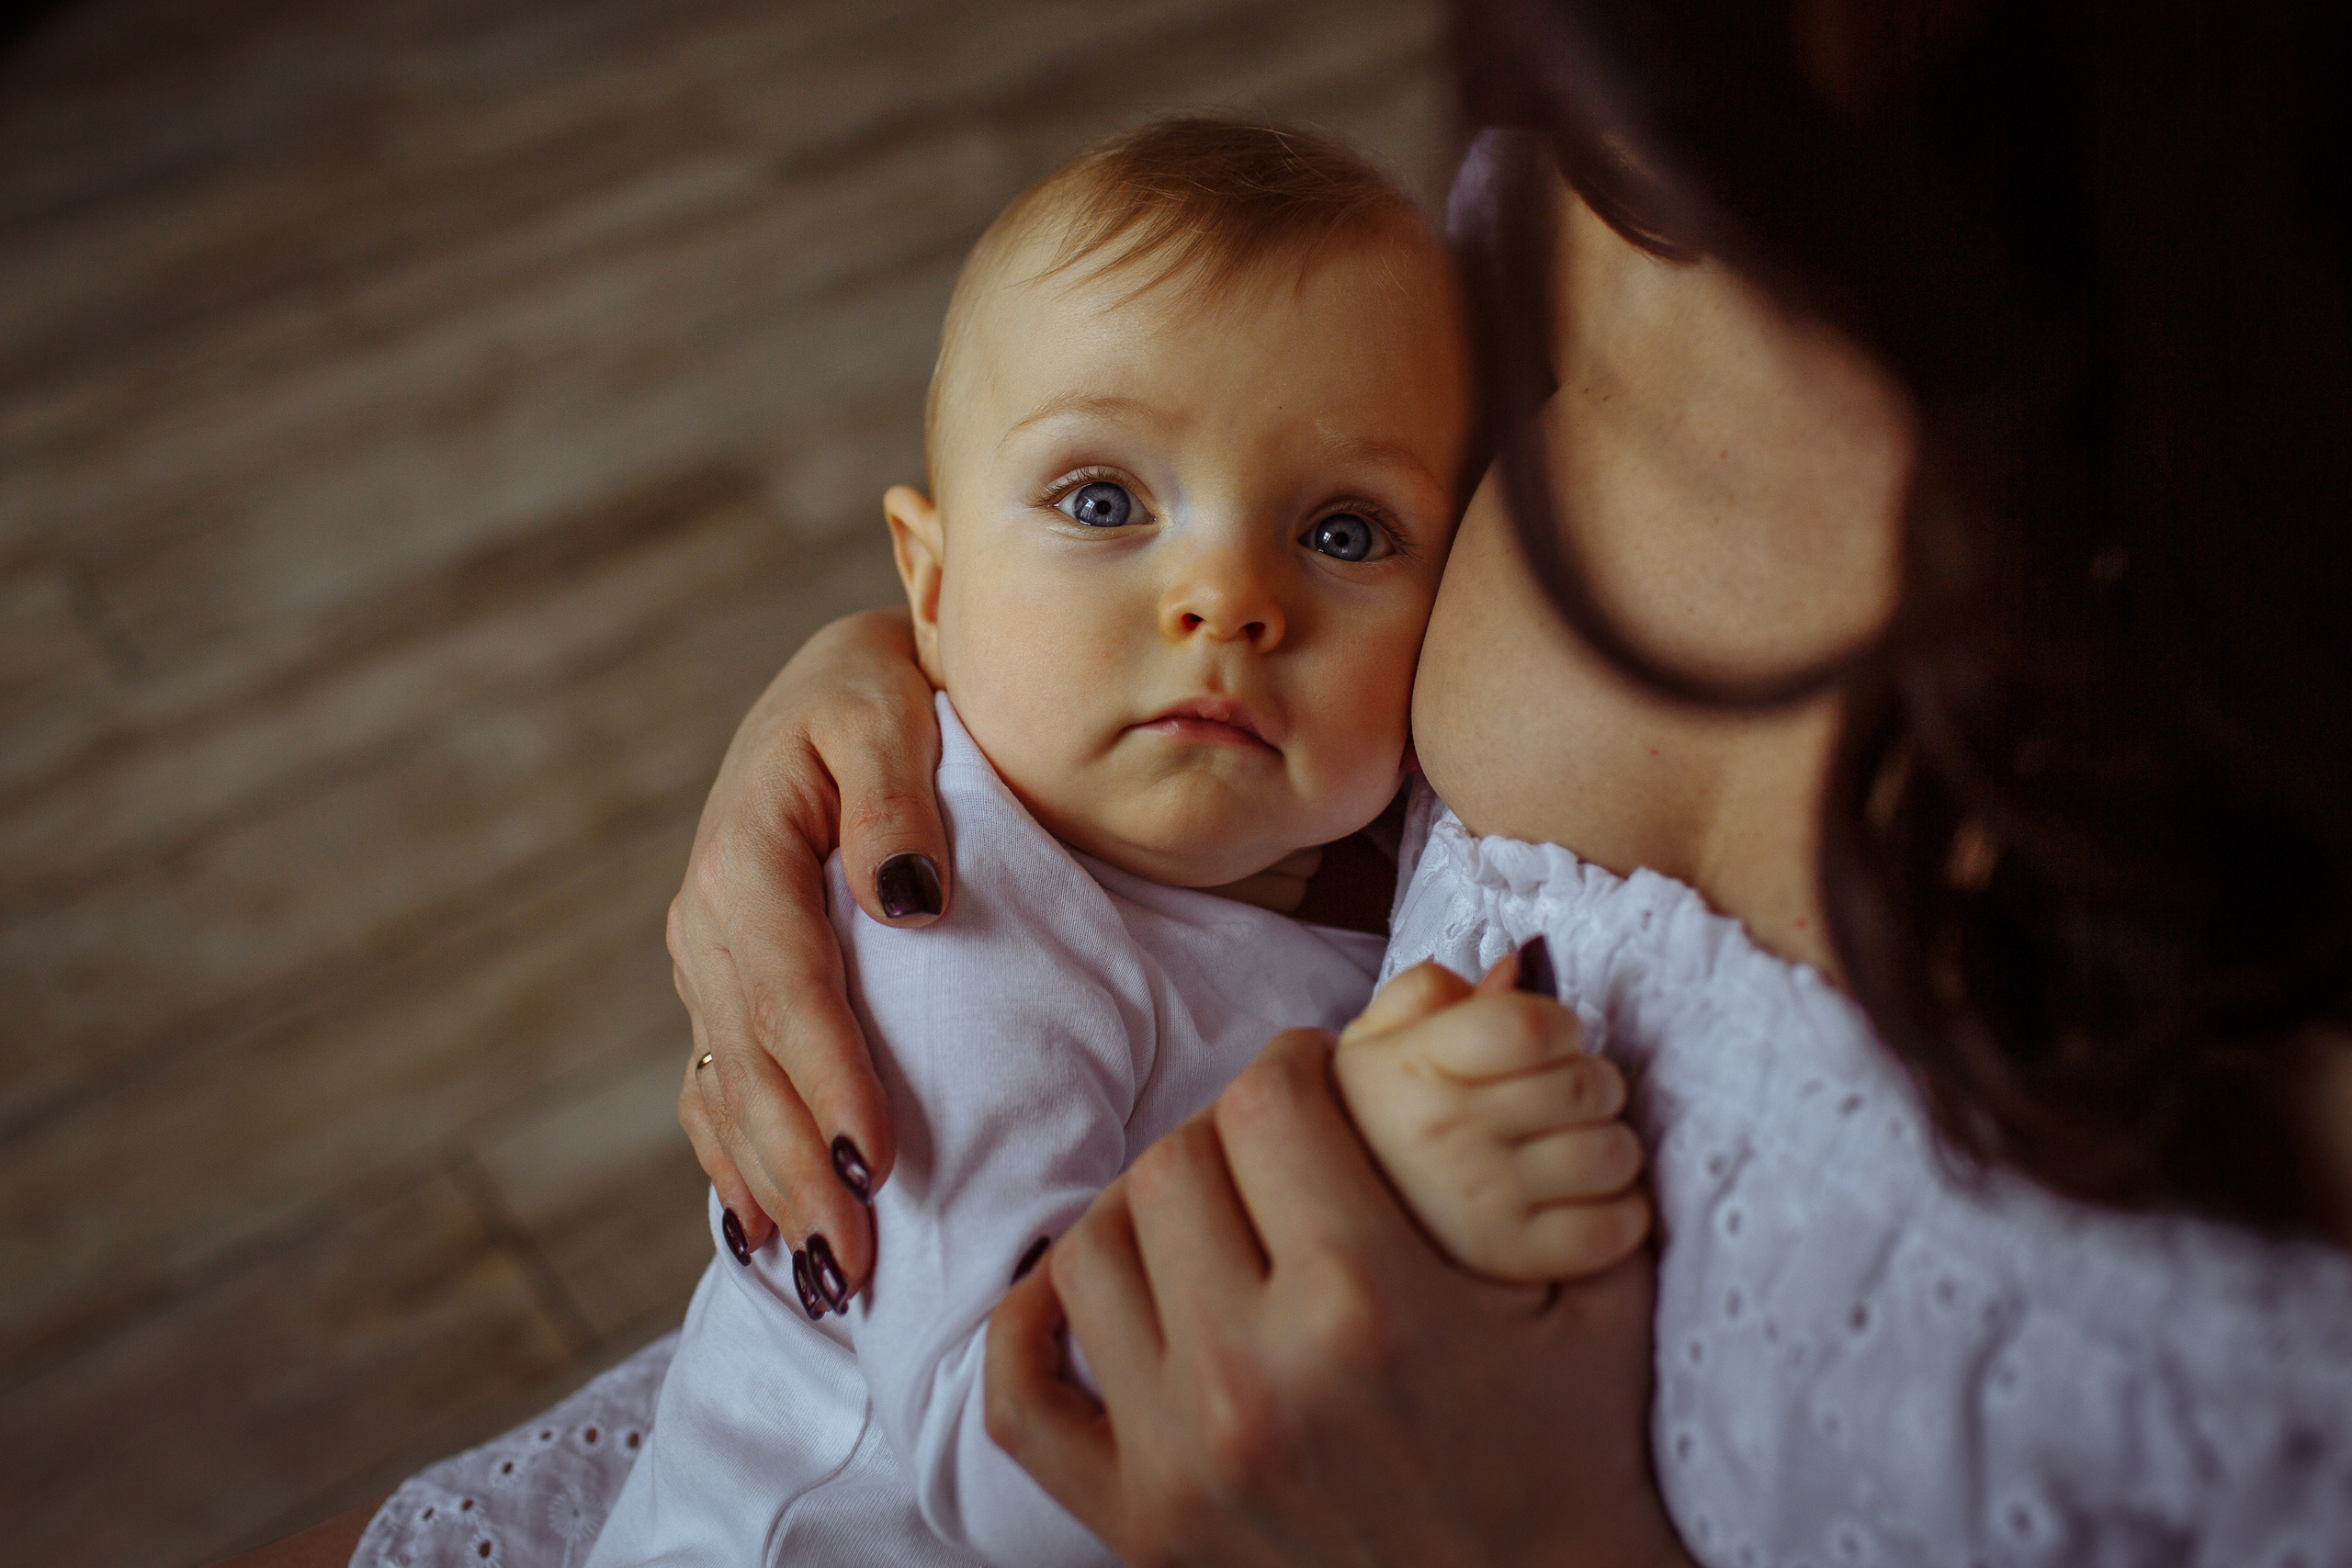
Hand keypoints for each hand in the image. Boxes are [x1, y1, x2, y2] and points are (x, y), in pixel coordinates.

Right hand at [670, 607, 945, 1287]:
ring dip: (774, 1187)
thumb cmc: (882, 687)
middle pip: (753, 1066)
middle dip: (803, 1171)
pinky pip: (717, 1084)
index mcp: (743, 856)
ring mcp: (709, 960)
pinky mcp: (724, 982)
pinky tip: (765, 1229)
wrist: (847, 678)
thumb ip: (893, 799)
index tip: (875, 1162)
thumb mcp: (886, 707)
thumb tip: (908, 900)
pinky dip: (736, 1160)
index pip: (788, 990)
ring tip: (829, 1278)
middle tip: (860, 1265)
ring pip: (731, 1092)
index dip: (828, 1081)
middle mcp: (708, 920)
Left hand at [985, 1019, 1691, 1567]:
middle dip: (1226, 1129)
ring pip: (1089, 1254)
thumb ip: (1558, 1131)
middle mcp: (1255, 1376)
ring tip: (1206, 1214)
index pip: (1268, 1104)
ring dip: (1141, 1212)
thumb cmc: (1581, 1457)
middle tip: (1273, 1144)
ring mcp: (1183, 1460)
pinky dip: (1032, 1332)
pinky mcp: (1142, 1528)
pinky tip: (1085, 1292)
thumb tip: (1516, 958)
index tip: (1320, 1078)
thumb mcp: (1598, 1293)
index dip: (1295, 1065)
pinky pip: (1023, 1402)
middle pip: (1173, 1163)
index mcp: (1368, 1302)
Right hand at [1334, 956, 1649, 1281]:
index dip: (1561, 1026)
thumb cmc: (1374, 1122)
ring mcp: (1481, 1202)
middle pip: (1588, 1085)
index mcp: (1410, 1063)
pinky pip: (1615, 1228)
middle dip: (1594, 1083)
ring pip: (1612, 1153)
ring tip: (1574, 1149)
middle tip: (1566, 1099)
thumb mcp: (1374, 1041)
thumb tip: (1519, 967)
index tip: (1553, 1040)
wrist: (1332, 1227)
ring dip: (1610, 1146)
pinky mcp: (1516, 1262)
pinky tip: (1586, 1201)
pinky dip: (1622, 1213)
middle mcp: (1443, 1132)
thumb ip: (1432, 991)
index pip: (1530, 1026)